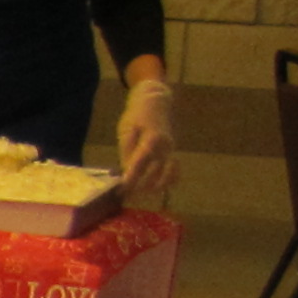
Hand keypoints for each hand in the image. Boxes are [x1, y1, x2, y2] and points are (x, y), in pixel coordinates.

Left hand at [117, 75, 180, 206]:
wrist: (156, 102)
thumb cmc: (137, 115)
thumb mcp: (126, 130)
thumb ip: (127, 150)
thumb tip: (126, 170)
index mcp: (152, 138)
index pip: (142, 162)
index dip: (133, 177)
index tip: (123, 188)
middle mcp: (165, 146)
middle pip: (155, 172)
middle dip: (141, 185)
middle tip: (127, 194)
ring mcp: (171, 150)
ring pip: (168, 175)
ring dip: (154, 187)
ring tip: (139, 193)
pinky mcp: (173, 152)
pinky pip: (175, 171)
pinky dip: (167, 182)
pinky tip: (155, 188)